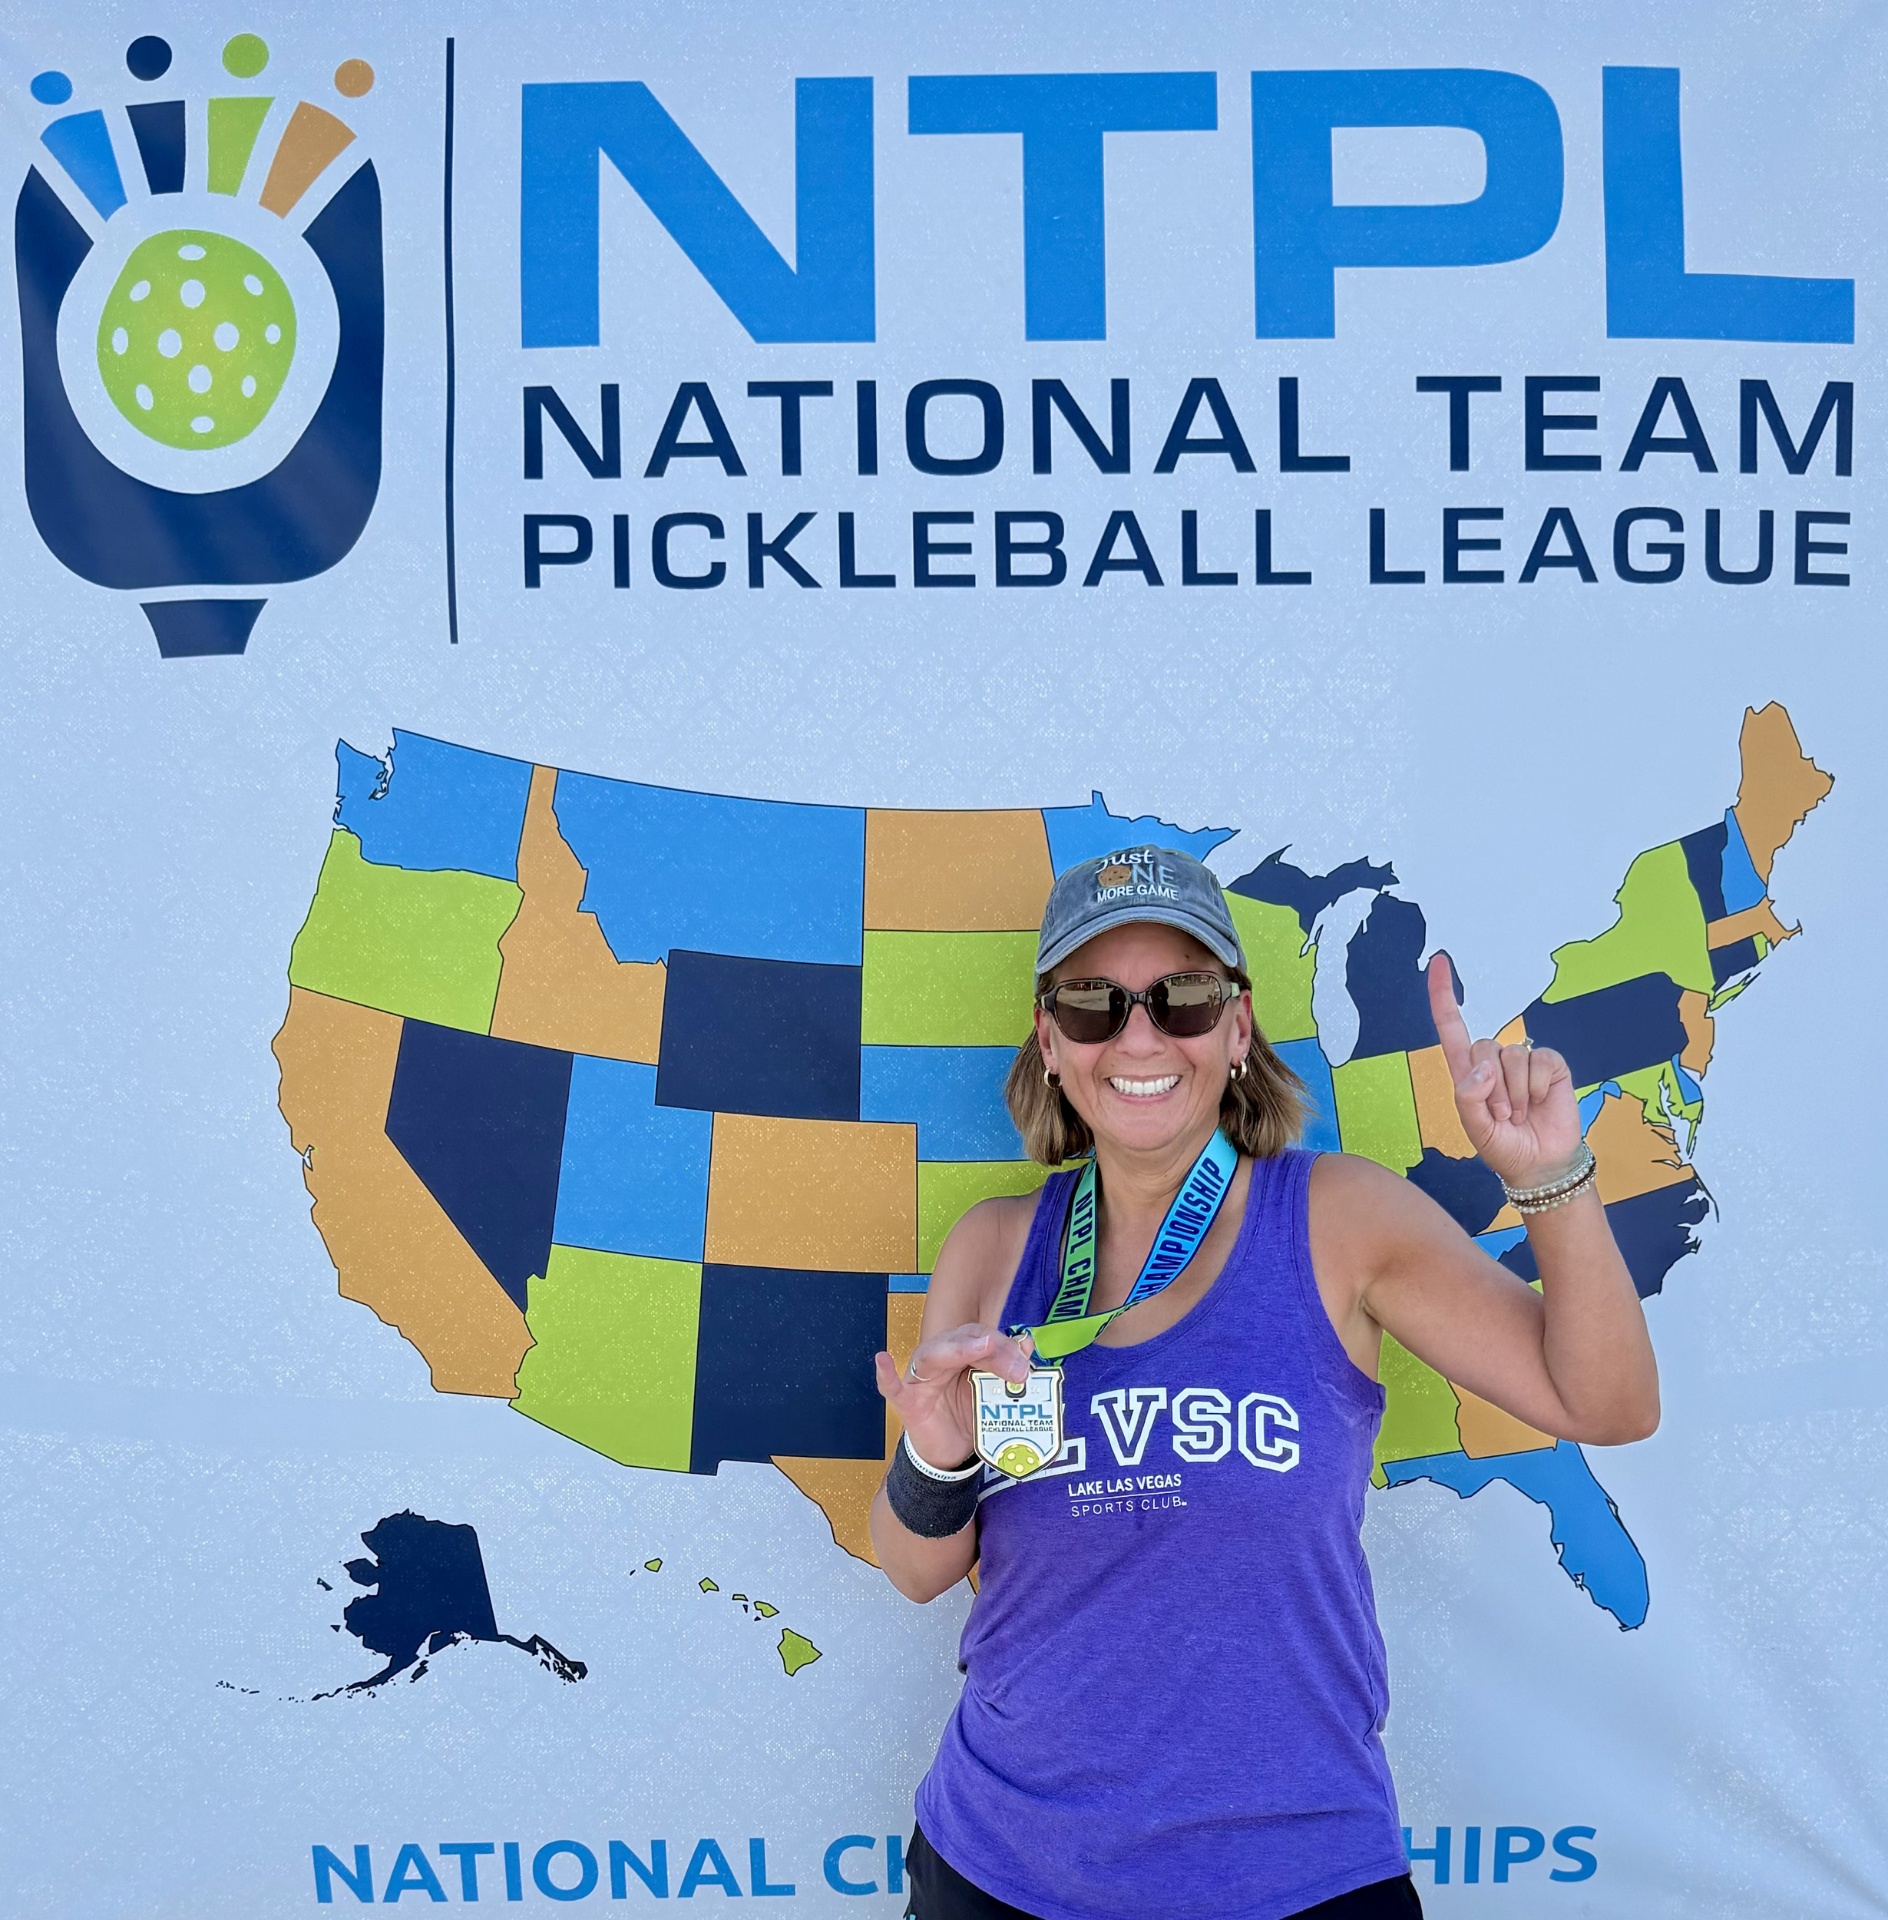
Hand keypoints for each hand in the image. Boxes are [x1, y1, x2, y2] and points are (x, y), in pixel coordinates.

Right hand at [874, 1324, 1033, 1470]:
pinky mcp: (907, 1403)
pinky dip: (886, 1375)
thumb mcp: (992, 1394)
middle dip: (990, 1349)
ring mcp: (920, 1380)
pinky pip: (892, 1388)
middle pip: (961, 1341)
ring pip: (933, 1355)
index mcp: (961, 1353)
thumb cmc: (969, 1415)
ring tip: (980, 1347)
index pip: (981, 1337)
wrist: (949, 1453)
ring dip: (958, 1350)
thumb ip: (1007, 1371)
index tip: (1025, 1360)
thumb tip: (1027, 1343)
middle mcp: (939, 1359)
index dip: (1003, 1345)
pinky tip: (883, 1360)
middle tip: (1017, 1368)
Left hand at [1426, 953, 1582, 1188]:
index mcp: (1467, 1072)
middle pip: (1483, 1046)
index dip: (1444, 995)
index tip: (1439, 962)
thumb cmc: (1503, 1146)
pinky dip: (1537, 1086)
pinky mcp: (1549, 1065)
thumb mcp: (1475, 1127)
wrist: (1541, 1165)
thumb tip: (1484, 1068)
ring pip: (1511, 1056)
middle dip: (1492, 1087)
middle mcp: (1492, 1062)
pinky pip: (1539, 1059)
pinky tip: (1539, 1103)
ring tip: (1520, 1115)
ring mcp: (1522, 1062)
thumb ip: (1469, 1097)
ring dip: (1515, 1092)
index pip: (1452, 1026)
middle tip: (1503, 1116)